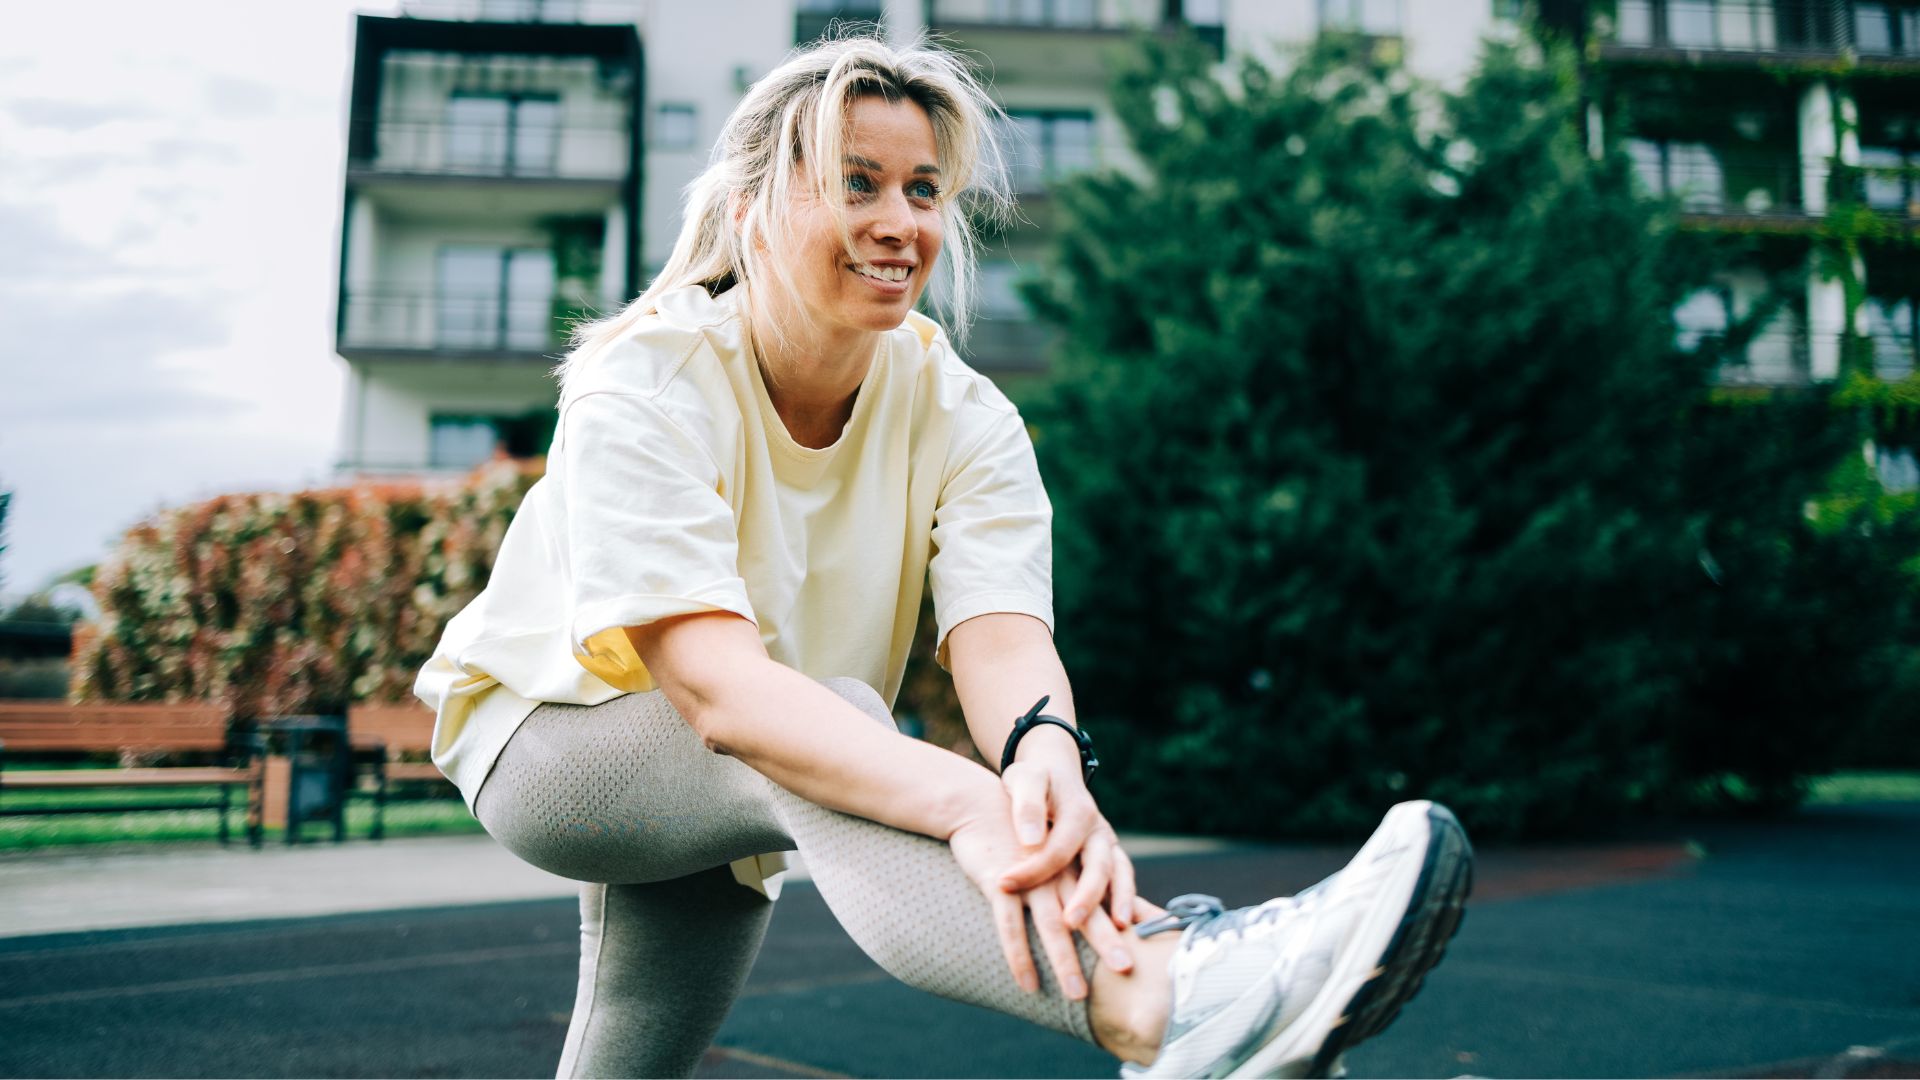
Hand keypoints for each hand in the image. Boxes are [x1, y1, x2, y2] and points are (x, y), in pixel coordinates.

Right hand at [948, 798, 1133, 997]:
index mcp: (1082, 856)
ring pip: (1052, 923)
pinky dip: (1019, 956)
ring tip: (1076, 994)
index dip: (1127, 905)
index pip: (1113, 881)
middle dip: (1106, 940)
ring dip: (1064, 959)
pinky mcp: (1001, 882)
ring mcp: (1032, 875)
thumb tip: (1138, 916)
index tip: (1140, 934)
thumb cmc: (1027, 835)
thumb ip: (1097, 880)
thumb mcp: (1066, 850)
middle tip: (1124, 969)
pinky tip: (1028, 984)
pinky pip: (1010, 924)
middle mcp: (1062, 866)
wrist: (980, 804)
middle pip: (1088, 907)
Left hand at [997, 732, 1137, 929]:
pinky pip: (1121, 880)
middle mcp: (1098, 830)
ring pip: (1120, 874)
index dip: (1031, 870)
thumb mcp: (1026, 780)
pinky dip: (1124, 900)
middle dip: (1087, 897)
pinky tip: (1118, 925)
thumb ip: (1028, 807)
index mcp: (1078, 812)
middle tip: (1069, 925)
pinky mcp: (1106, 857)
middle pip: (1098, 866)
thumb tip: (1031, 840)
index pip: (1057, 850)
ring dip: (1120, 901)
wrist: (1054, 771)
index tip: (1002, 885)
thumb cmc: (1034, 778)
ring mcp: (1106, 845)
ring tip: (1118, 928)